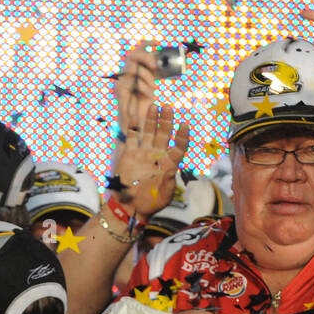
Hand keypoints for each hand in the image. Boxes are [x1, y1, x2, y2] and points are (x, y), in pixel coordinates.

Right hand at [113, 104, 189, 218]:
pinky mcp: (130, 155)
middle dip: (166, 122)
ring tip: (155, 106)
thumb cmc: (151, 203)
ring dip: (152, 120)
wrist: (130, 207)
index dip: (182, 137)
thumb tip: (173, 168)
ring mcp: (143, 154)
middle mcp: (157, 156)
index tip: (184, 126)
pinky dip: (132, 127)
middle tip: (168, 108)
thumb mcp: (163, 195)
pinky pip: (132, 138)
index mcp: (168, 165)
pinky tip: (134, 116)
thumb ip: (168, 181)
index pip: (178, 147)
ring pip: (149, 133)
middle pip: (164, 135)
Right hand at [114, 40, 159, 137]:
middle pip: (132, 54)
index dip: (147, 43)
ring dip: (146, 76)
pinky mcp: (119, 90)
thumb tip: (169, 62)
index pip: (138, 49)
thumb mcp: (152, 86)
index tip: (158, 43)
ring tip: (154, 88)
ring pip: (132, 68)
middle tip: (156, 65)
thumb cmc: (144, 106)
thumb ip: (156, 74)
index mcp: (135, 69)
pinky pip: (131, 82)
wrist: (136, 125)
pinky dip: (143, 87)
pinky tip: (150, 95)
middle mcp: (126, 72)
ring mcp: (121, 80)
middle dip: (145, 57)